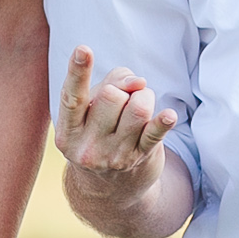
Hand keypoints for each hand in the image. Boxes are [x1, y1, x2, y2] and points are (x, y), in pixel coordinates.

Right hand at [55, 46, 176, 198]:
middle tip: (125, 98)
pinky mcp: (139, 160)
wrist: (111, 188)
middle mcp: (87, 146)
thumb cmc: (101, 132)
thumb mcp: (94, 109)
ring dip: (144, 97)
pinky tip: (169, 115)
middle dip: (123, 88)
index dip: (78, 72)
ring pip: (137, 108)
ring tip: (140, 106)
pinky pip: (154, 134)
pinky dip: (163, 122)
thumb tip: (138, 82)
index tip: (83, 49)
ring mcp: (113, 156)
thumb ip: (112, 84)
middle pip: (112, 96)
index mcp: (68, 131)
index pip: (72, 97)